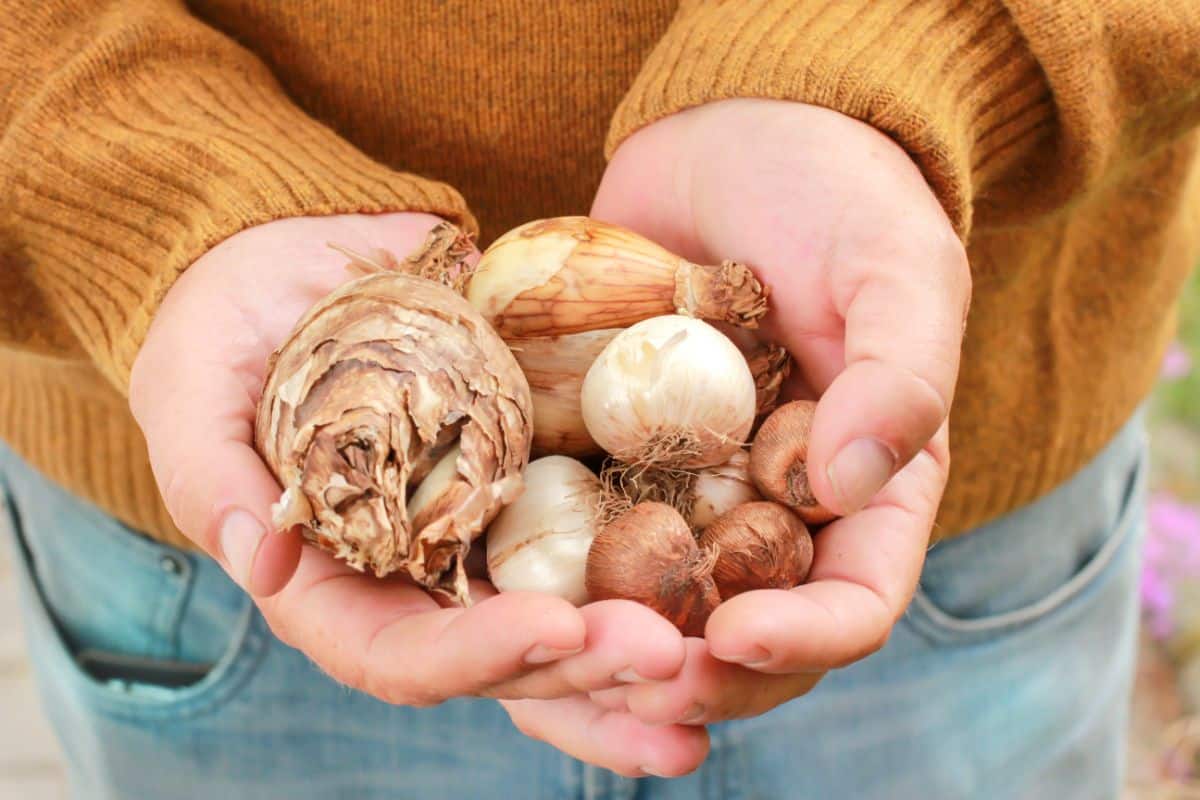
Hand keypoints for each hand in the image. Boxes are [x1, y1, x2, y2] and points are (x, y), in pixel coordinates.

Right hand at [128, 213, 690, 744]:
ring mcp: (482, 536)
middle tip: (668, 660)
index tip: (552, 629)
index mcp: (333, 583)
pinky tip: (722, 596)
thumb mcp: (191, 382)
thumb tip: (264, 563)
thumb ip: (212, 474)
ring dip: (633, 657)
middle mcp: (417, 580)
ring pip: (564, 625)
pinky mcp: (535, 483)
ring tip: (712, 666)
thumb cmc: (226, 318)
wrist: (298, 250)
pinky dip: (654, 571)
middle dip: (582, 670)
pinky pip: (599, 540)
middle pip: (502, 661)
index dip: (472, 658)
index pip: (396, 655)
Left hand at [573, 99, 967, 726]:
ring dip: (613, 649)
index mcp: (868, 491)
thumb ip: (899, 372)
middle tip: (631, 680)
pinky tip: (500, 595)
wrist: (736, 137)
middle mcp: (777, 511)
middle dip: (696, 672)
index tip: (734, 635)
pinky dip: (550, 575)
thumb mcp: (893, 267)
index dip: (802, 638)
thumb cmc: (837, 195)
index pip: (853, 601)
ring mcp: (692, 489)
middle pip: (748, 634)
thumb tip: (854, 480)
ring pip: (657, 607)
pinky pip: (582, 534)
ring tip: (558, 659)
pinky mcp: (613, 457)